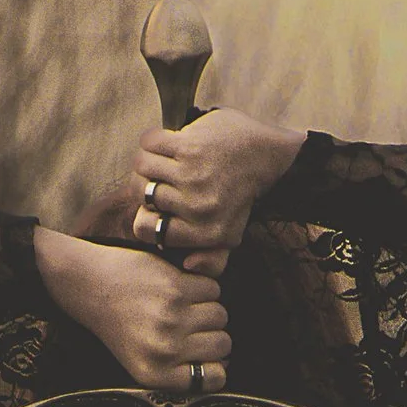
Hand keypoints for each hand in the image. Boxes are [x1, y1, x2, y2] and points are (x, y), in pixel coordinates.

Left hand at [34, 226, 229, 391]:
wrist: (91, 285)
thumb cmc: (118, 323)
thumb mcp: (140, 363)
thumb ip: (180, 372)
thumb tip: (223, 366)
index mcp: (156, 374)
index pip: (214, 378)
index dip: (216, 365)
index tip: (206, 354)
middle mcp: (165, 349)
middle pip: (222, 344)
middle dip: (212, 334)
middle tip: (190, 325)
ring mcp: (172, 317)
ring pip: (220, 315)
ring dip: (208, 308)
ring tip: (182, 305)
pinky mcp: (176, 287)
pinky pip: (213, 289)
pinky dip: (201, 286)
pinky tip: (178, 287)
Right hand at [130, 107, 308, 256]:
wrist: (265, 156)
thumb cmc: (239, 196)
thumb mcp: (230, 235)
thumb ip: (211, 259)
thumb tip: (188, 265)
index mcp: (205, 233)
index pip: (145, 229)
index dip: (144, 215)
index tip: (156, 206)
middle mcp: (198, 208)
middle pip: (142, 194)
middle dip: (146, 184)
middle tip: (160, 178)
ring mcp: (193, 176)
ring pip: (141, 166)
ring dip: (147, 161)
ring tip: (161, 161)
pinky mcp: (191, 147)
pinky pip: (149, 143)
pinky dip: (153, 142)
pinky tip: (166, 144)